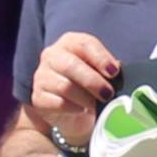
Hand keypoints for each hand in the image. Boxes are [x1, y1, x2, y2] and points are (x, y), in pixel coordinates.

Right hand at [28, 32, 122, 147]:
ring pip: (64, 86)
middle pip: (71, 65)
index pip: (84, 44)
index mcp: (70, 43)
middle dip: (93, 81)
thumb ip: (109, 69)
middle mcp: (52, 55)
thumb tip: (118, 71)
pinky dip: (73, 108)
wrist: (73, 113)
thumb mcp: (101, 73)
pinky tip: (81, 110)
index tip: (114, 72)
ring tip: (95, 105)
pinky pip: (57, 103)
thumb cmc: (90, 87)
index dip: (100, 57)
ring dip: (85, 98)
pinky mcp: (38, 97)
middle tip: (108, 94)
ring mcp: (42, 76)